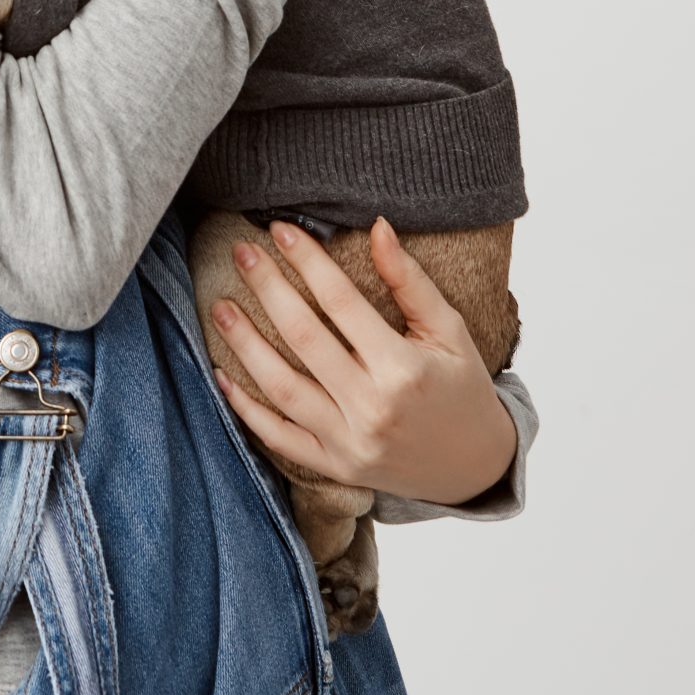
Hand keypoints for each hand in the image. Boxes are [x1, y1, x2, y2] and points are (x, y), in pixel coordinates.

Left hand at [208, 216, 516, 506]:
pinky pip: (279, 438)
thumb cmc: (461, 387)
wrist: (475, 467)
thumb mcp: (449, 330)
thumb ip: (410, 281)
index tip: (280, 230)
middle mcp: (372, 407)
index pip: (342, 301)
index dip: (308, 261)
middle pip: (304, 338)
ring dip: (244, 345)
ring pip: (281, 389)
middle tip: (241, 253)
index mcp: (403, 368)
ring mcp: (349, 442)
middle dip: (268, 289)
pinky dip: (246, 409)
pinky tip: (221, 375)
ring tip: (220, 307)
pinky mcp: (334, 467)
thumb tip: (376, 227)